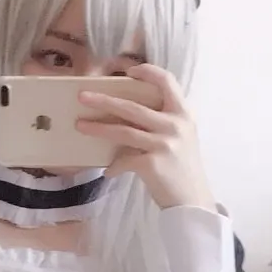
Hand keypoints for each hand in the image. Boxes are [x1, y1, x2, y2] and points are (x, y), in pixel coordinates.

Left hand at [76, 65, 215, 209]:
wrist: (191, 199)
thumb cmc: (181, 167)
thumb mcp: (181, 137)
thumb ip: (163, 121)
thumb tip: (127, 113)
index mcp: (183, 113)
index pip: (167, 81)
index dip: (147, 72)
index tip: (128, 72)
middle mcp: (175, 124)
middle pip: (133, 106)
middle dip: (104, 100)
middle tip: (82, 97)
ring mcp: (164, 143)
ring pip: (123, 130)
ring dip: (98, 128)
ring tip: (80, 126)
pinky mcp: (153, 163)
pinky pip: (124, 159)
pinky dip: (114, 166)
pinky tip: (108, 171)